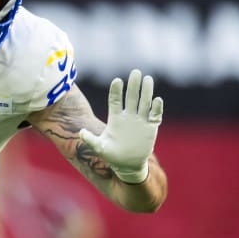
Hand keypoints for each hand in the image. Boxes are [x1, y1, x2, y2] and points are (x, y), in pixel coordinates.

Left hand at [79, 69, 163, 183]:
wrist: (128, 165)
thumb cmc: (112, 155)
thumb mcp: (100, 147)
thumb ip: (91, 140)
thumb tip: (80, 132)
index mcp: (115, 118)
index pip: (115, 100)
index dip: (116, 90)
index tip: (117, 80)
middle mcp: (128, 116)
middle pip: (131, 97)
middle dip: (133, 85)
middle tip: (136, 72)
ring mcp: (140, 121)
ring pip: (144, 102)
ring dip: (146, 91)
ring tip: (148, 79)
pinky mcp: (151, 128)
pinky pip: (155, 115)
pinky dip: (157, 108)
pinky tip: (157, 100)